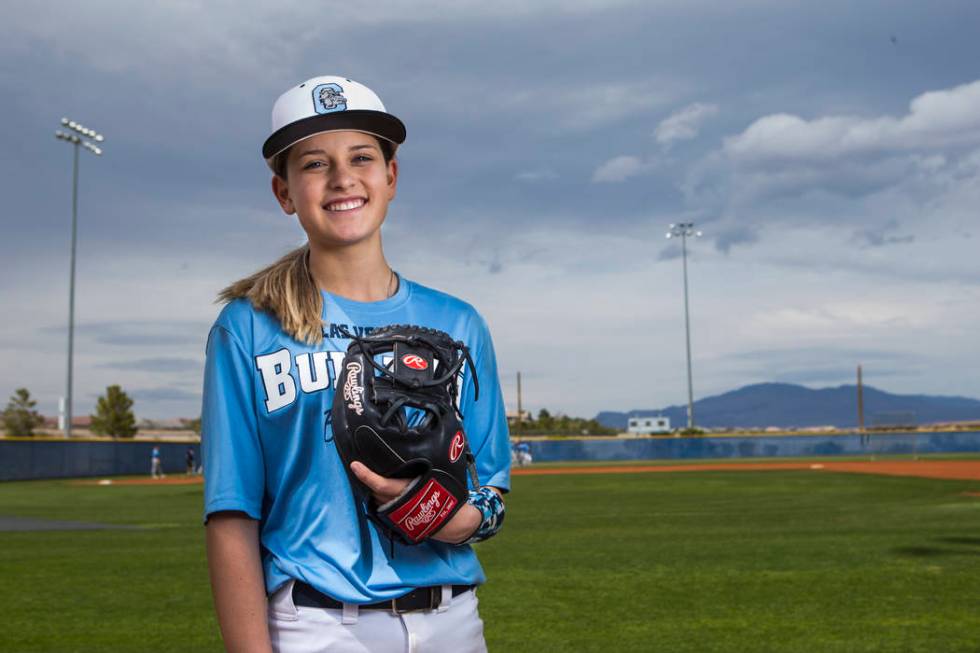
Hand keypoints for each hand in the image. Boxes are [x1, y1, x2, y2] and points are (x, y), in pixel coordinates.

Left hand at [349, 461, 494, 544]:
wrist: (452, 521)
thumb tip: (401, 454)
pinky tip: (381, 490)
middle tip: (361, 465)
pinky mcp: (396, 521)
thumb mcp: (433, 476)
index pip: (380, 484)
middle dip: (367, 480)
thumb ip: (416, 468)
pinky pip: (382, 506)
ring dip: (373, 489)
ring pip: (377, 499)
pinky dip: (380, 497)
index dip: (366, 475)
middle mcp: (398, 503)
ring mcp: (396, 515)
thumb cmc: (445, 495)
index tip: (354, 464)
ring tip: (373, 475)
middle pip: (374, 491)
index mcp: (406, 490)